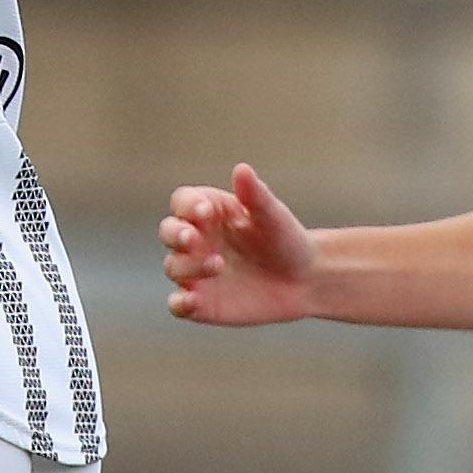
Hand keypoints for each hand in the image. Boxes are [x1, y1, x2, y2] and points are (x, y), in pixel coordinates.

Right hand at [161, 163, 317, 325]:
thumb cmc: (286, 240)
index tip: (206, 211)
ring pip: (173, 267)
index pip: (183, 202)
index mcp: (209, 212)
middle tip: (194, 238)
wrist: (304, 280)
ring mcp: (195, 272)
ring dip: (188, 266)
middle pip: (169, 232)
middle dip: (176, 234)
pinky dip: (179, 303)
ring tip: (219, 265)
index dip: (187, 205)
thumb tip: (241, 169)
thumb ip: (255, 195)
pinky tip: (192, 300)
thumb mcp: (273, 216)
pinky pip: (177, 304)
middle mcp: (196, 240)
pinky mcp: (201, 303)